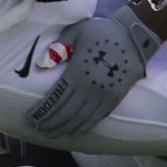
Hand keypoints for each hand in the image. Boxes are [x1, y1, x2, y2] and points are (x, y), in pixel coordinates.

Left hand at [26, 6, 162, 137]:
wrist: (134, 35)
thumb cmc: (101, 31)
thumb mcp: (76, 31)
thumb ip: (58, 48)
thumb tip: (41, 65)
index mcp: (77, 71)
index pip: (56, 98)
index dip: (43, 111)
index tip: (32, 119)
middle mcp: (89, 87)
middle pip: (66, 112)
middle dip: (51, 123)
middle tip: (40, 130)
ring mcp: (104, 94)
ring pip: (81, 118)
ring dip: (65, 128)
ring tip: (53, 134)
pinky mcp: (116, 98)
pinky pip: (97, 117)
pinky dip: (84, 127)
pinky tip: (76, 132)